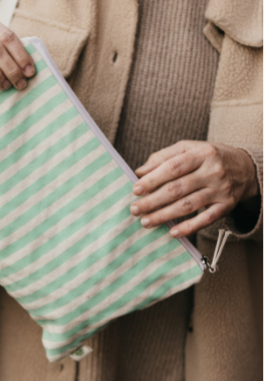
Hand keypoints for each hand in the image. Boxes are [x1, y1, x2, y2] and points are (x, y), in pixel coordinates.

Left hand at [130, 140, 259, 237]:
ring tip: (146, 222)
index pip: (173, 167)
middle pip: (178, 189)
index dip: (153, 179)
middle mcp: (213, 171)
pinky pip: (205, 220)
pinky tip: (172, 232)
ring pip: (188, 206)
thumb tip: (139, 172)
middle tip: (135, 209)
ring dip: (164, 216)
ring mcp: (220, 190)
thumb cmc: (209, 157)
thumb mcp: (189, 148)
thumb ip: (163, 157)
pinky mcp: (226, 206)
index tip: (136, 189)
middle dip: (153, 201)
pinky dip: (188, 227)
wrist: (245, 168)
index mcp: (202, 153)